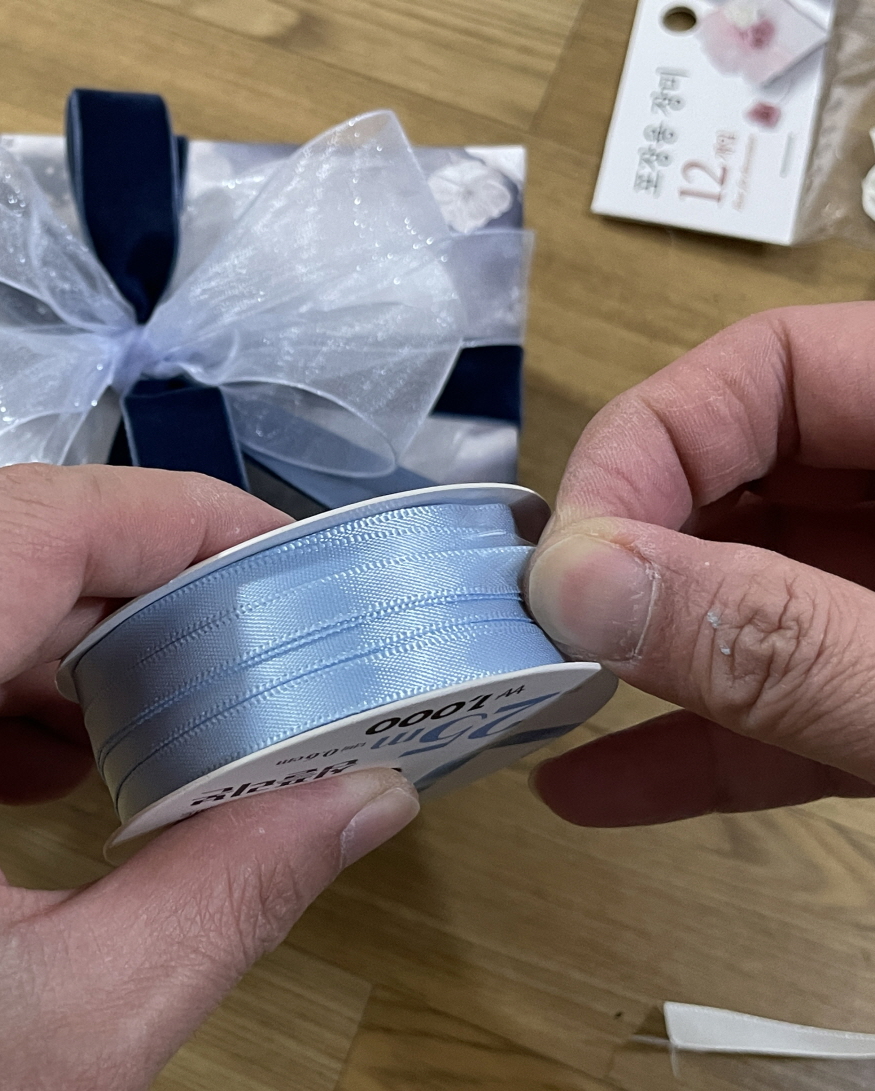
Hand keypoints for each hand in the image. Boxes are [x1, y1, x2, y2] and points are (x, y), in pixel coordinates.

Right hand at [526, 303, 874, 825]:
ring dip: (638, 663)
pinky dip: (698, 750)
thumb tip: (576, 587)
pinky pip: (788, 706)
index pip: (771, 368)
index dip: (649, 445)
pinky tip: (592, 787)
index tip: (567, 561)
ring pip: (752, 604)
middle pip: (742, 483)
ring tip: (531, 703)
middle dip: (628, 561)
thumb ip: (780, 638)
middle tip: (540, 633)